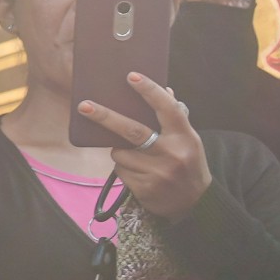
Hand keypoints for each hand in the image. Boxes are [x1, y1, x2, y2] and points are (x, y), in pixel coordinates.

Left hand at [80, 72, 211, 220]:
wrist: (195, 203)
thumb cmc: (188, 164)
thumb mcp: (188, 140)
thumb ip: (175, 118)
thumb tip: (164, 90)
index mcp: (185, 137)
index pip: (167, 109)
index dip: (149, 91)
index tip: (131, 76)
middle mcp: (172, 153)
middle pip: (132, 131)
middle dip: (105, 116)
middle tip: (84, 106)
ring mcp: (158, 172)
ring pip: (119, 153)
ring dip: (120, 152)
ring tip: (139, 159)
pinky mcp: (144, 188)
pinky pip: (119, 171)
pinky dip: (123, 169)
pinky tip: (139, 173)